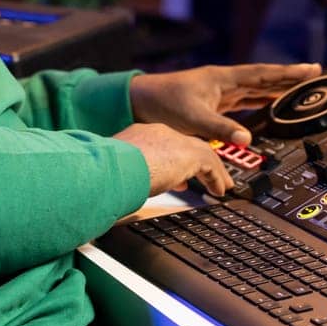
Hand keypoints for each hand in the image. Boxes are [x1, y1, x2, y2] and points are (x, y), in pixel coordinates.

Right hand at [114, 122, 234, 195]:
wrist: (111, 168)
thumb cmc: (105, 174)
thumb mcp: (116, 173)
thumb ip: (125, 177)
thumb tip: (123, 191)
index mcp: (139, 137)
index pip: (163, 146)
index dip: (172, 161)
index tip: (178, 178)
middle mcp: (158, 134)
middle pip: (184, 147)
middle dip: (195, 163)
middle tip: (204, 176)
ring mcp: (174, 141)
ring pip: (201, 152)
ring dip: (213, 171)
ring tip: (221, 186)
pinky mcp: (188, 153)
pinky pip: (210, 164)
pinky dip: (217, 178)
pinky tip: (219, 191)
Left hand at [129, 63, 321, 145]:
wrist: (141, 101)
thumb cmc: (163, 104)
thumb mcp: (192, 118)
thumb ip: (220, 128)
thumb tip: (247, 138)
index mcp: (223, 79)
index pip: (263, 74)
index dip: (288, 73)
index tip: (312, 69)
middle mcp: (225, 83)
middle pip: (265, 80)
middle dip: (290, 78)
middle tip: (317, 76)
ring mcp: (221, 93)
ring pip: (257, 90)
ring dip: (278, 91)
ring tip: (301, 92)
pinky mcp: (215, 104)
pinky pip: (246, 102)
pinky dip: (261, 103)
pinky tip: (271, 107)